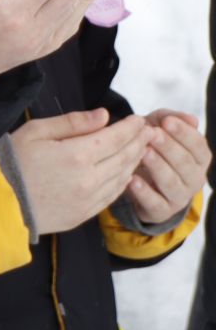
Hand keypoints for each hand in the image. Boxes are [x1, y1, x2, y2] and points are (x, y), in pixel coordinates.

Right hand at [8, 109, 153, 233]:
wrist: (0, 201)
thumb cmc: (13, 161)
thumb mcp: (36, 131)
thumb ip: (73, 122)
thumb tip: (103, 115)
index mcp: (76, 154)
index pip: (115, 138)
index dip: (130, 127)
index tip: (139, 119)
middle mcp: (90, 178)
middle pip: (124, 157)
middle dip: (139, 142)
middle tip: (149, 130)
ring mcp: (90, 198)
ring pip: (123, 177)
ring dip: (135, 161)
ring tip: (141, 148)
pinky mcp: (86, 213)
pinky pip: (113, 195)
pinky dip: (124, 180)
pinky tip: (126, 172)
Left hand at [127, 109, 210, 225]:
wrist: (139, 179)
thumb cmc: (151, 147)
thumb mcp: (157, 128)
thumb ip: (170, 119)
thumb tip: (192, 119)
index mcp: (198, 159)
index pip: (198, 146)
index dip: (183, 133)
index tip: (166, 121)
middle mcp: (194, 179)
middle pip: (186, 164)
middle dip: (169, 148)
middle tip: (153, 134)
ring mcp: (179, 197)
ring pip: (172, 183)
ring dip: (158, 167)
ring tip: (143, 152)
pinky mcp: (161, 211)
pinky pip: (155, 203)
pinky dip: (144, 192)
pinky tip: (131, 179)